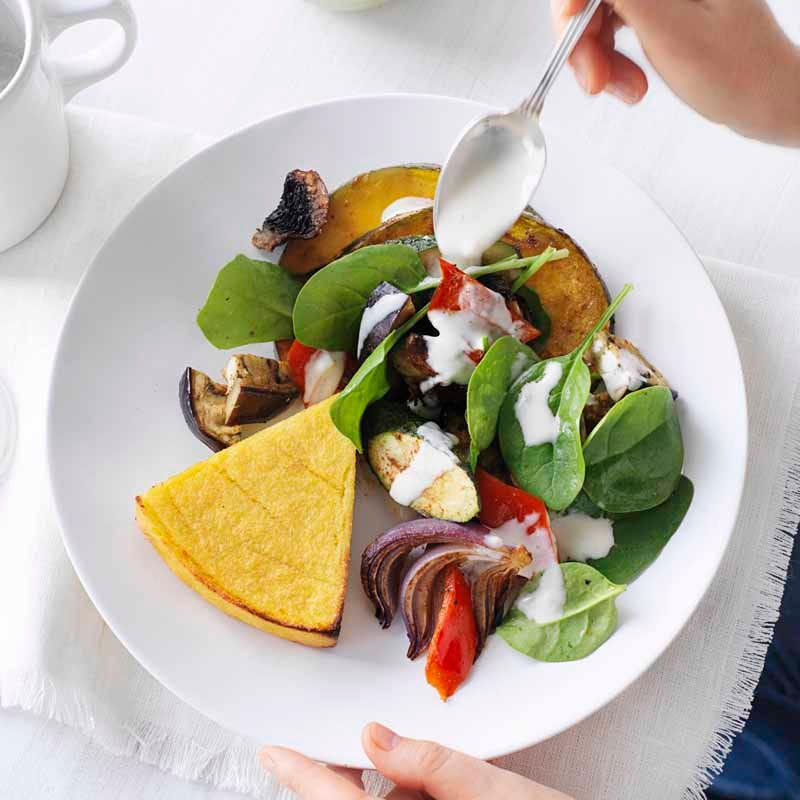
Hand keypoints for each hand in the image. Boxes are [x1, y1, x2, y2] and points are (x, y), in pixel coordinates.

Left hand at [261, 722, 572, 798]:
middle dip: (344, 777)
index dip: (301, 774)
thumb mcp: (495, 792)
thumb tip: (374, 736)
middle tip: (337, 746)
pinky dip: (412, 796)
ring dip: (388, 789)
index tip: (271, 751)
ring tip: (413, 770)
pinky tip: (433, 787)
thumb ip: (431, 765)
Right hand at [552, 0, 799, 144]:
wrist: (767, 100)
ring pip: (598, 11)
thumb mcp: (672, 31)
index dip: (574, 2)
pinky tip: (629, 82)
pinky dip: (611, 58)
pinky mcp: (659, 6)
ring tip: (626, 90)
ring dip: (598, 56)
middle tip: (595, 82)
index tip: (570, 29)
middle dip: (583, 38)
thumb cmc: (737, 72)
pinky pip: (613, 25)